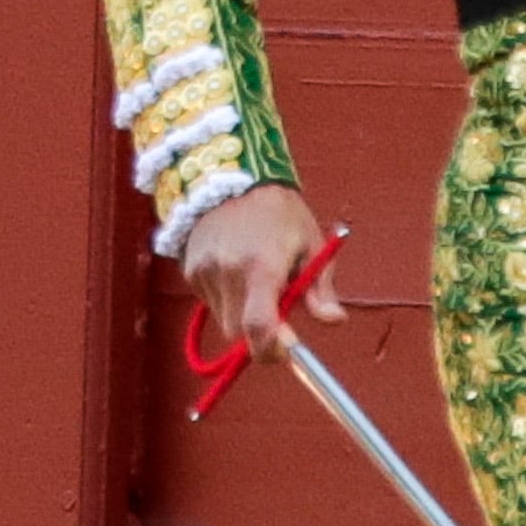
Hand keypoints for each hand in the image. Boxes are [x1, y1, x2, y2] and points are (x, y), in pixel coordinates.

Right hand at [184, 185, 344, 360]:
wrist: (232, 174)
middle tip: (280, 315)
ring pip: (225, 321)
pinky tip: (237, 271)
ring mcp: (204, 271)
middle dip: (260, 335)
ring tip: (257, 281)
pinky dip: (228, 300)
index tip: (289, 350)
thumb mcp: (310, 242)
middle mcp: (228, 271)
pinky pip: (212, 304)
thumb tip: (335, 320)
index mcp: (262, 265)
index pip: (260, 326)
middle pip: (240, 333)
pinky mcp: (190, 270)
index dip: (273, 350)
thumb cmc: (279, 211)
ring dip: (244, 316)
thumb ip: (320, 286)